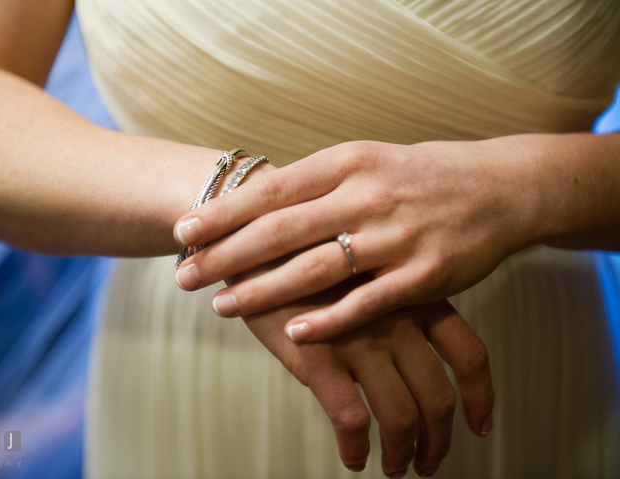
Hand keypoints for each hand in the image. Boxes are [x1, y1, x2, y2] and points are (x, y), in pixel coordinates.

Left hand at [174, 139, 534, 340]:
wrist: (497, 188)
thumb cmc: (415, 177)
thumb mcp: (364, 161)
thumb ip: (314, 184)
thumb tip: (251, 203)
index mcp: (347, 163)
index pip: (271, 190)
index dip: (223, 213)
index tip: (183, 232)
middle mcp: (367, 196)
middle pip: (282, 230)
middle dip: (226, 256)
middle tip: (185, 276)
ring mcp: (397, 236)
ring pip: (316, 269)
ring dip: (263, 291)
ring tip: (221, 306)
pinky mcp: (425, 275)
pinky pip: (368, 302)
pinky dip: (329, 320)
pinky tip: (294, 333)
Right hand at [231, 266, 494, 476]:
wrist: (253, 232)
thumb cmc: (308, 246)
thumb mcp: (366, 260)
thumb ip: (392, 295)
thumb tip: (410, 338)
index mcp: (413, 295)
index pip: (468, 354)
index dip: (480, 397)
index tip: (479, 423)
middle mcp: (395, 320)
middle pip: (437, 396)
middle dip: (438, 440)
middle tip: (429, 461)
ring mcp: (359, 339)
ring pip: (400, 416)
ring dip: (402, 454)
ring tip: (393, 467)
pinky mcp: (319, 358)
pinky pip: (351, 420)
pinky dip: (357, 449)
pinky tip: (353, 458)